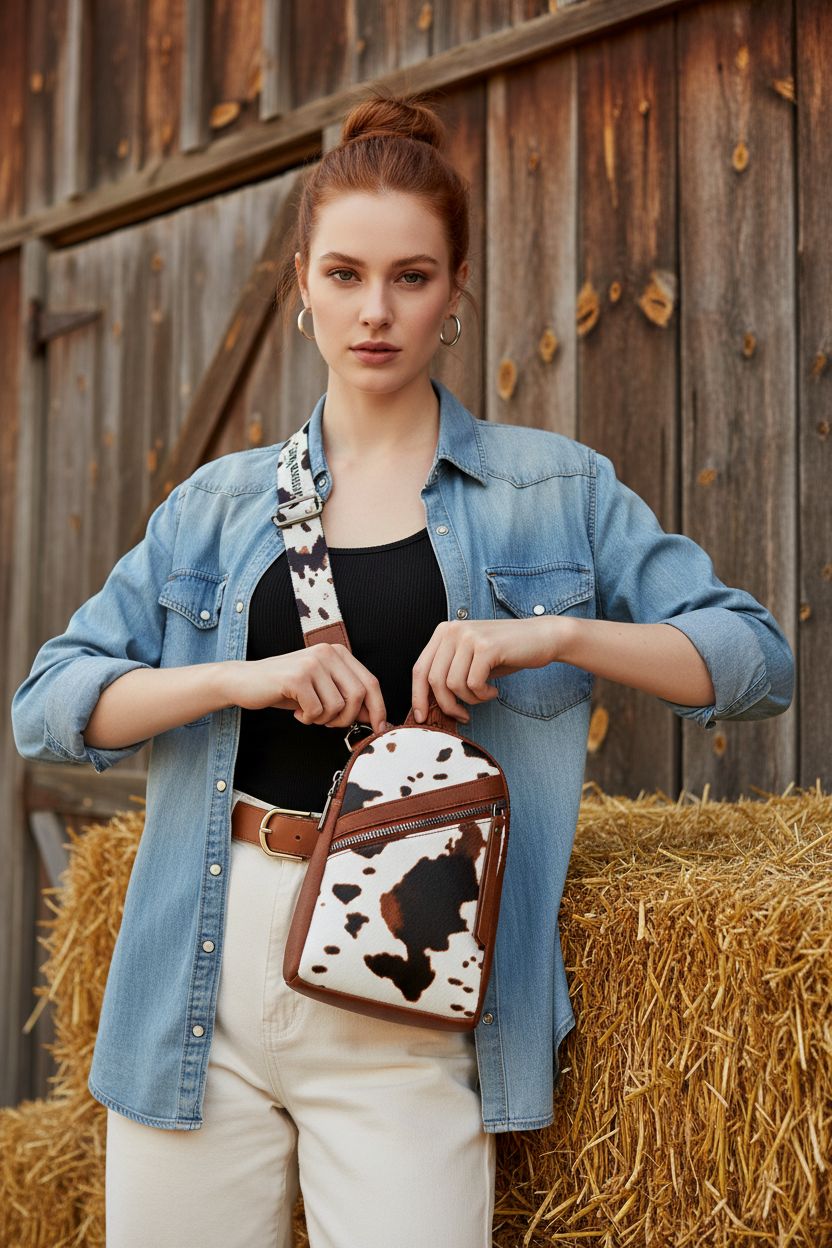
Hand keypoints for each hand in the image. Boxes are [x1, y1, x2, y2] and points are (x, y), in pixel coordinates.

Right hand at [222, 644, 387, 733]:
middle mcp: (328, 652)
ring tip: (307, 712)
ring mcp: (312, 663)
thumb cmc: (285, 688)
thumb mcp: (321, 690)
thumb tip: (376, 717)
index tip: (379, 728)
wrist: (245, 681)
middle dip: (347, 719)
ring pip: (338, 706)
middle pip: (358, 695)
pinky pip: (316, 711)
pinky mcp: (297, 677)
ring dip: (323, 719)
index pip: (370, 682)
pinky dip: (307, 719)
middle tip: (328, 722)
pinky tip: (296, 711)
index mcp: (338, 652)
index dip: (378, 708)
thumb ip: (348, 698)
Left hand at [410, 617, 566, 722]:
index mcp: (443, 632)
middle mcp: (452, 630)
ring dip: (469, 700)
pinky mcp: (486, 647)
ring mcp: (469, 636)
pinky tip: (494, 691)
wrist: (541, 638)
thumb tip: (426, 704)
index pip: (419, 669)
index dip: (417, 697)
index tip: (422, 717)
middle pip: (433, 679)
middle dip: (446, 705)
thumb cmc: (505, 653)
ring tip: (484, 696)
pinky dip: (482, 695)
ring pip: (453, 684)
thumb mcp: (470, 659)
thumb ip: (448, 672)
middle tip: (462, 716)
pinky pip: (473, 684)